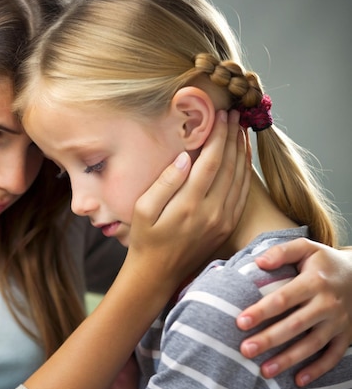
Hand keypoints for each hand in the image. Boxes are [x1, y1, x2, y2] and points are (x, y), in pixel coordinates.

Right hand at [126, 110, 250, 287]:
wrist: (157, 274)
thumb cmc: (145, 240)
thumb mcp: (143, 210)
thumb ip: (165, 182)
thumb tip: (186, 156)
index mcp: (190, 205)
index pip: (211, 161)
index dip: (218, 135)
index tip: (219, 114)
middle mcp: (212, 212)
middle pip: (230, 165)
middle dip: (233, 136)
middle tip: (234, 113)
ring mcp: (223, 220)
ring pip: (240, 178)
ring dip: (242, 150)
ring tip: (240, 129)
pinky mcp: (227, 226)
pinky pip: (242, 194)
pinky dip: (245, 172)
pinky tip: (242, 157)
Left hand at [236, 238, 351, 385]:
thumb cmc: (323, 262)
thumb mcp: (306, 248)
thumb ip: (282, 252)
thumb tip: (258, 262)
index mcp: (315, 281)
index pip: (284, 298)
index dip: (262, 311)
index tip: (240, 322)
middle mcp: (328, 303)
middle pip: (295, 325)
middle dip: (270, 339)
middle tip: (245, 350)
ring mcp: (339, 322)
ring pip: (312, 345)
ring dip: (289, 359)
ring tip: (264, 371)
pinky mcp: (346, 335)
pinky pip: (333, 356)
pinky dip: (318, 370)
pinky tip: (298, 381)